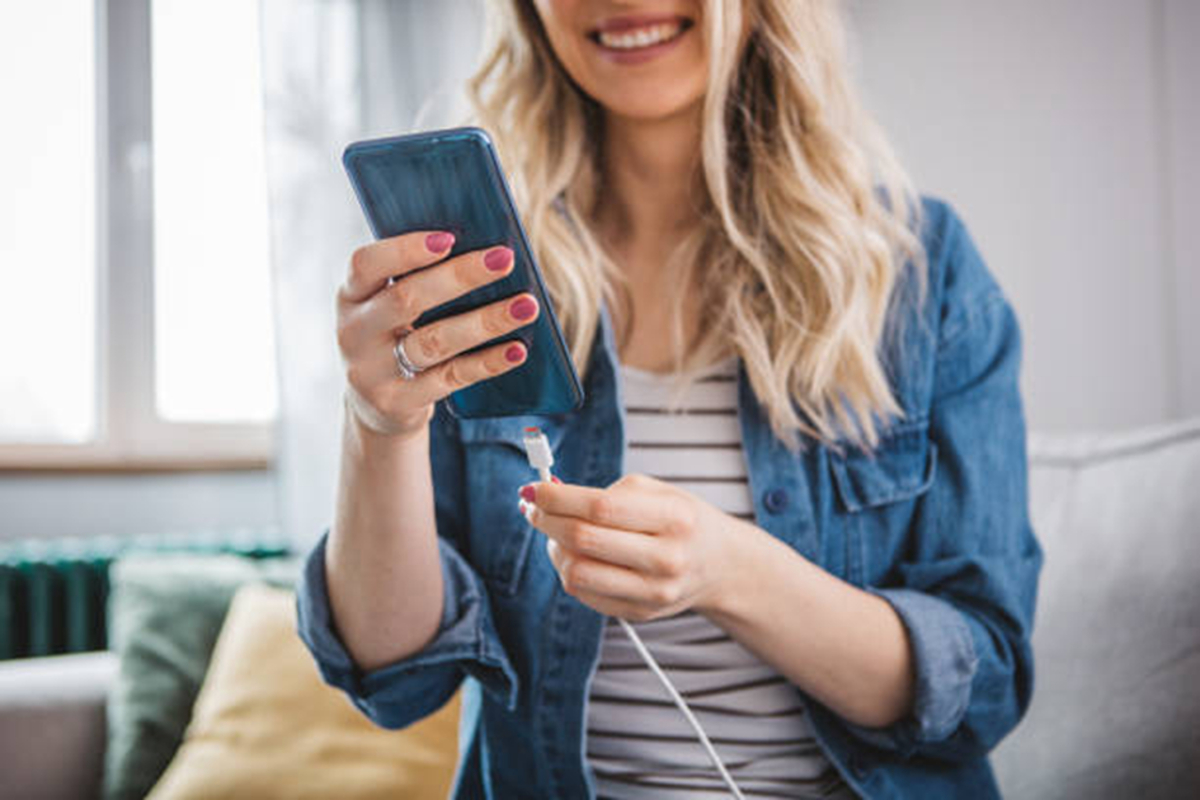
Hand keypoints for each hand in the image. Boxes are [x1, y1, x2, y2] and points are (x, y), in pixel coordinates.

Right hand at [336, 231, 540, 439]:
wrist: (376, 407)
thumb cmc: (395, 337)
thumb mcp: (387, 307)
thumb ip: (415, 278)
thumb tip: (482, 251)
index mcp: (350, 295)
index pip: (367, 265)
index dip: (405, 250)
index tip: (449, 238)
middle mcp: (354, 332)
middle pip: (407, 299)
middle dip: (460, 276)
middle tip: (505, 259)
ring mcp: (373, 372)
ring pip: (435, 341)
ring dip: (486, 321)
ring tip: (526, 306)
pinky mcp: (398, 402)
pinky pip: (451, 378)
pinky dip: (487, 362)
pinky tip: (516, 349)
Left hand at [517, 473, 751, 620]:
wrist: (720, 565)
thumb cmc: (682, 520)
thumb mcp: (659, 491)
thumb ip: (609, 492)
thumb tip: (551, 497)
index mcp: (674, 518)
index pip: (600, 507)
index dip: (558, 498)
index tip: (534, 489)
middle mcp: (666, 559)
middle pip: (583, 540)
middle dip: (546, 520)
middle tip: (533, 508)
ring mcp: (653, 593)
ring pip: (576, 573)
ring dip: (553, 549)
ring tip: (555, 533)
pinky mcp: (639, 614)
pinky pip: (583, 594)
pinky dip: (568, 570)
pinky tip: (575, 555)